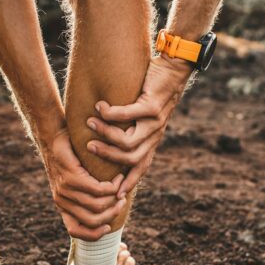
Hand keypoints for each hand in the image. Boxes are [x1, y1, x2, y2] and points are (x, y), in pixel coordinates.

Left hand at [42, 132, 125, 239]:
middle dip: (112, 214)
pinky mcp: (71, 177)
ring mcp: (65, 190)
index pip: (75, 231)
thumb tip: (104, 211)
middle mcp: (61, 201)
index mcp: (62, 206)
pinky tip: (117, 178)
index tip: (108, 227)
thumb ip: (84, 197)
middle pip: (93, 221)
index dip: (94, 234)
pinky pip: (98, 189)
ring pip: (98, 206)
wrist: (53, 136)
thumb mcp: (73, 181)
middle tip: (121, 201)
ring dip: (115, 198)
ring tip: (121, 187)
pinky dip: (112, 187)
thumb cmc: (69, 157)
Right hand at [86, 55, 192, 197]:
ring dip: (106, 133)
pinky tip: (100, 107)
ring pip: (127, 141)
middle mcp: (155, 135)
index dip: (129, 181)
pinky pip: (128, 116)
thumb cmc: (154, 91)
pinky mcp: (153, 106)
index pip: (141, 167)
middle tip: (89, 147)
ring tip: (91, 123)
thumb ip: (130, 129)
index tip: (115, 193)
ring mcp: (155, 122)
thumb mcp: (143, 116)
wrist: (175, 70)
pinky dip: (111, 114)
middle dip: (107, 155)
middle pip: (130, 159)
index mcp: (152, 141)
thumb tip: (107, 138)